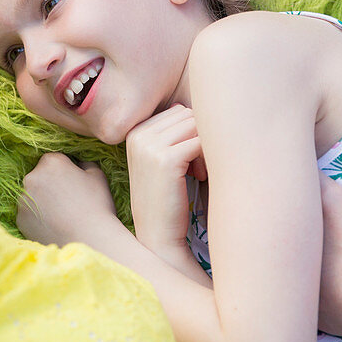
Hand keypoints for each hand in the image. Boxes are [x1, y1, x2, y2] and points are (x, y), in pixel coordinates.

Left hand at [17, 153, 119, 247]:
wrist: (90, 240)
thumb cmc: (96, 205)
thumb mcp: (97, 175)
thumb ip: (84, 162)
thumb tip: (77, 162)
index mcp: (51, 162)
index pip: (54, 159)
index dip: (65, 170)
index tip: (74, 182)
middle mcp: (31, 177)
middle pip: (40, 176)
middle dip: (50, 183)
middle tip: (68, 199)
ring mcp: (22, 200)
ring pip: (32, 195)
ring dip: (42, 200)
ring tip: (61, 214)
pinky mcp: (20, 219)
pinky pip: (29, 213)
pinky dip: (38, 216)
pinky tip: (54, 224)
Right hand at [125, 104, 206, 254]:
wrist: (157, 236)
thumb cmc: (164, 198)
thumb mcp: (159, 160)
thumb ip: (168, 133)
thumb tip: (184, 106)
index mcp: (134, 132)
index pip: (177, 111)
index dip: (190, 132)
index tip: (191, 158)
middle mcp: (138, 135)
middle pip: (187, 115)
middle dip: (198, 136)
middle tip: (198, 165)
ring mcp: (150, 146)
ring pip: (195, 126)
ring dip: (204, 146)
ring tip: (199, 171)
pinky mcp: (166, 159)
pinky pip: (200, 142)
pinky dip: (206, 157)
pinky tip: (200, 176)